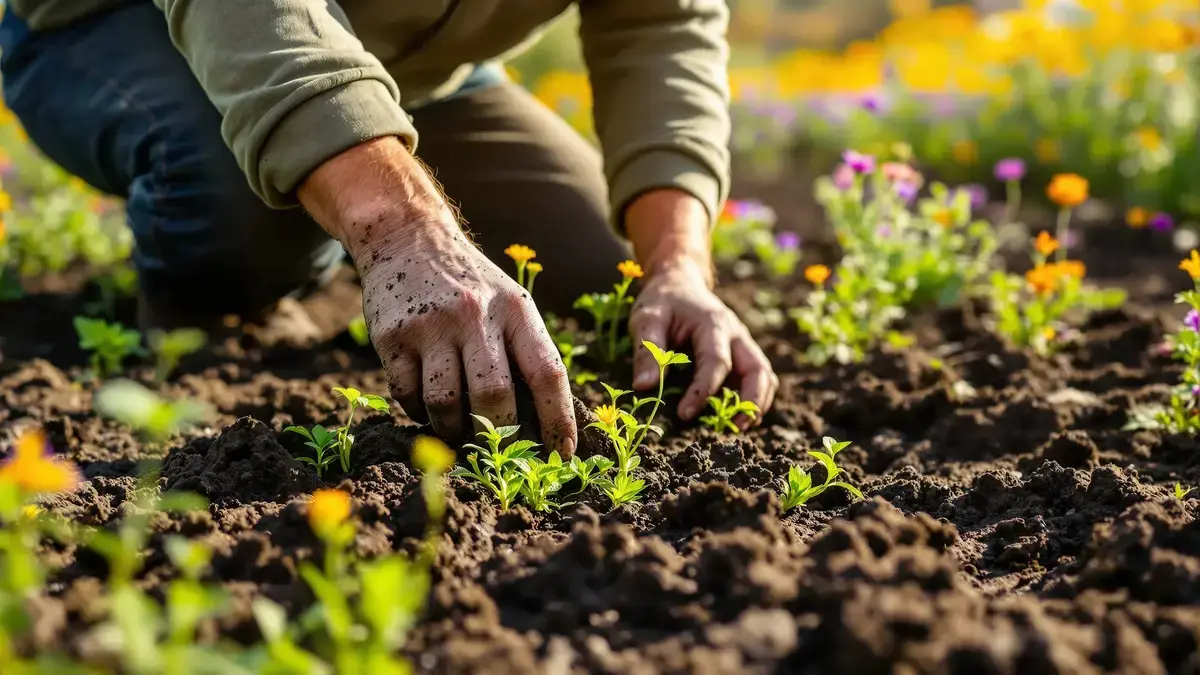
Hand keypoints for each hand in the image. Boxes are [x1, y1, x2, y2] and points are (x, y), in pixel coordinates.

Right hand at [297, 138, 576, 454]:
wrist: (407, 238)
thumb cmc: (470, 286)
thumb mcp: (508, 302)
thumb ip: (525, 351)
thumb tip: (545, 425)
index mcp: (515, 309)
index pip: (547, 373)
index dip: (559, 421)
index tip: (562, 456)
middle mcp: (475, 315)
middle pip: (495, 397)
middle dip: (500, 436)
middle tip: (500, 453)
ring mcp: (431, 325)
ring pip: (447, 404)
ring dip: (453, 431)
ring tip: (458, 433)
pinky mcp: (393, 336)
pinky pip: (408, 396)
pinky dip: (419, 413)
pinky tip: (426, 407)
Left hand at [625, 189, 777, 428]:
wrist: (679, 282)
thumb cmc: (662, 302)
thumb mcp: (647, 320)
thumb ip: (647, 352)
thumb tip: (643, 387)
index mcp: (713, 323)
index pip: (716, 362)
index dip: (703, 391)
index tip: (684, 414)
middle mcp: (736, 334)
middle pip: (757, 369)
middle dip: (750, 401)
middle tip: (732, 429)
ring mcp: (744, 344)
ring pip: (765, 375)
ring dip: (757, 403)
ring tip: (739, 429)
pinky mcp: (743, 353)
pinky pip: (760, 377)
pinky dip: (755, 398)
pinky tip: (738, 417)